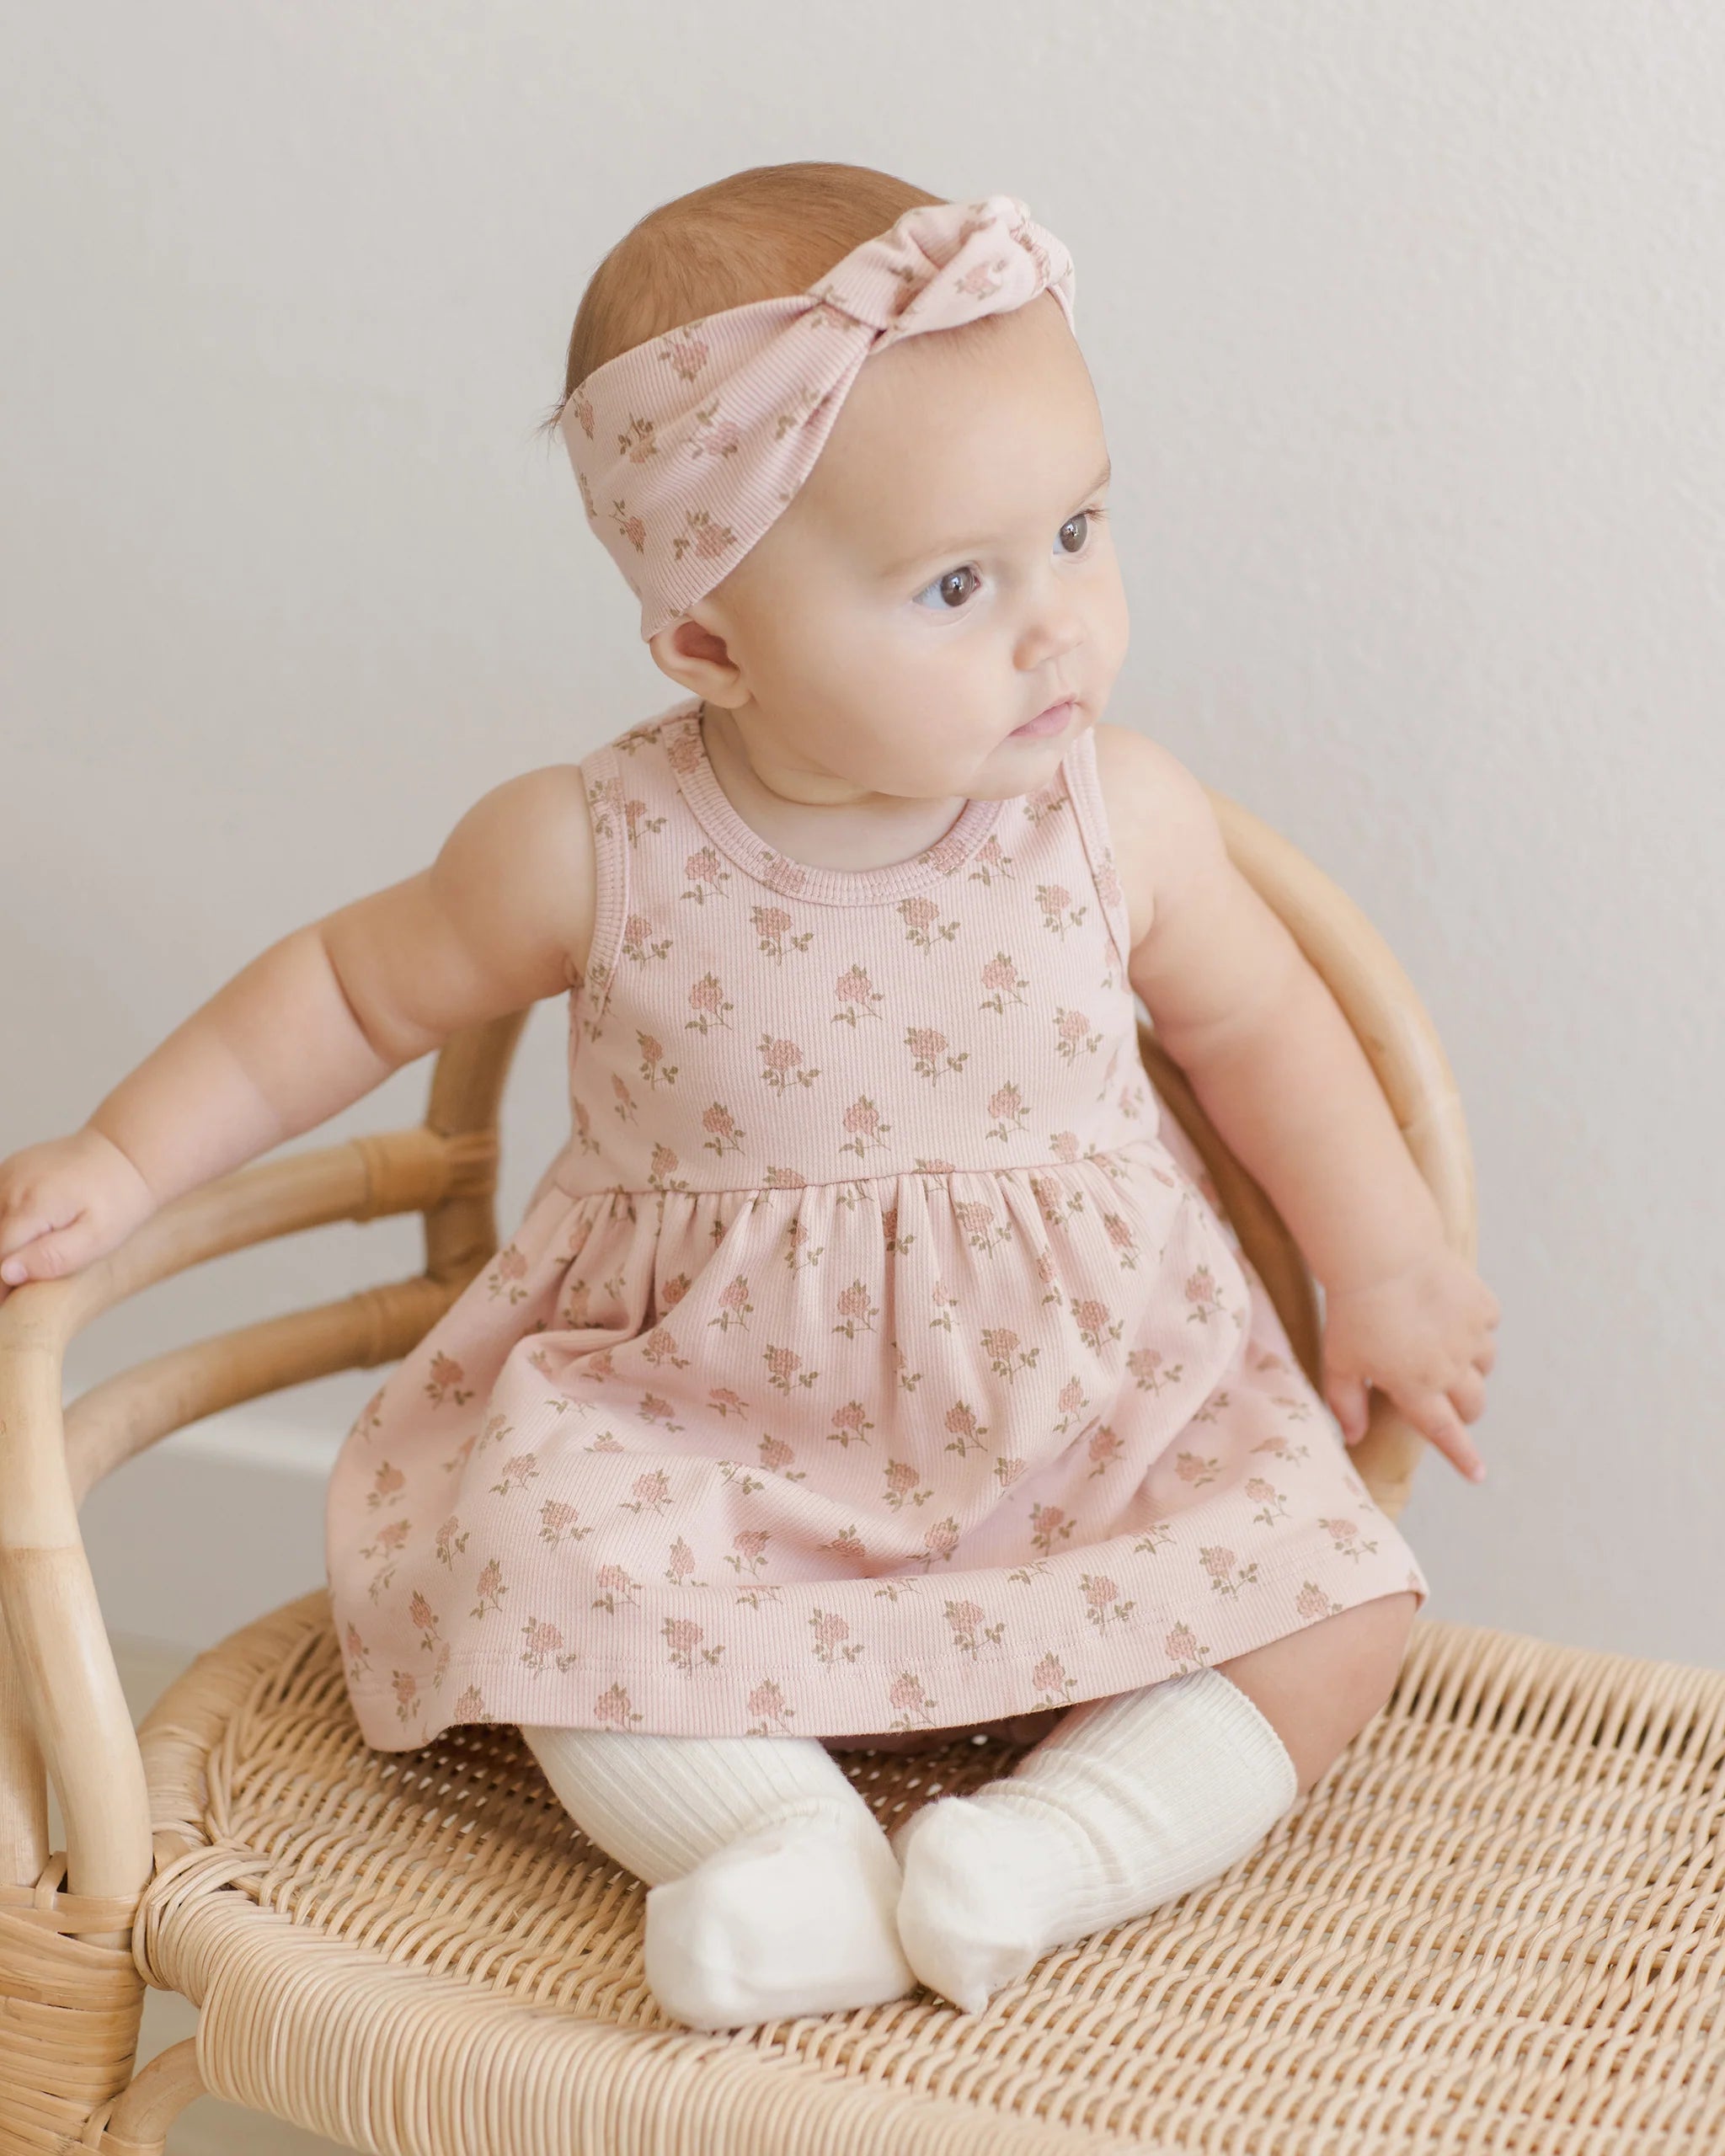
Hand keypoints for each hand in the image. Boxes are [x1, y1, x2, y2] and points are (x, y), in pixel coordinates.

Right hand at [0, 1129, 158, 1304]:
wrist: (127, 1155)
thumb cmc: (120, 1201)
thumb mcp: (98, 1238)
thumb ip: (52, 1258)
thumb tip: (6, 1274)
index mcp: (32, 1206)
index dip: (0, 1287)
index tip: (8, 1306)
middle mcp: (11, 1185)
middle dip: (1, 1263)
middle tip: (17, 1289)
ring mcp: (7, 1173)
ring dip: (2, 1242)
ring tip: (28, 1258)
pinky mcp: (9, 1169)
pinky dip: (3, 1223)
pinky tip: (25, 1235)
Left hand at [1320, 1243, 1499, 1483]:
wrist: (1381, 1255)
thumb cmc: (1353, 1310)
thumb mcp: (1339, 1361)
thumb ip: (1346, 1403)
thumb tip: (1352, 1438)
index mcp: (1416, 1387)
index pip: (1445, 1433)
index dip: (1462, 1457)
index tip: (1477, 1475)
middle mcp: (1451, 1367)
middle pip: (1473, 1405)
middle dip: (1464, 1409)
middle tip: (1445, 1396)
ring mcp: (1472, 1336)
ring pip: (1485, 1366)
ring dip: (1471, 1367)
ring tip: (1443, 1349)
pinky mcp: (1483, 1306)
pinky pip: (1488, 1326)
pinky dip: (1475, 1325)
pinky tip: (1449, 1311)